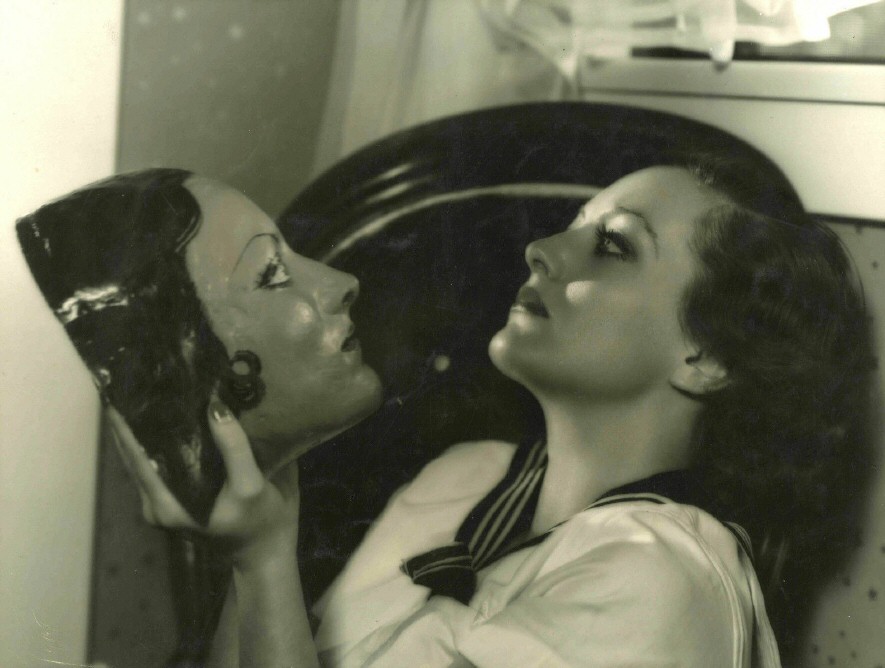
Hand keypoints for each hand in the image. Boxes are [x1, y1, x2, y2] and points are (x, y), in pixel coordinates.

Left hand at [107, 401, 300, 569]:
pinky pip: (157, 461)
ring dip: (143, 423)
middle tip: (137, 373)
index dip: (126, 420)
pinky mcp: (171, 499)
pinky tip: (167, 409)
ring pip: (143, 455)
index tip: (123, 383)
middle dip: (134, 415)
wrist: (266, 553)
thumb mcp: (253, 486)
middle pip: (133, 452)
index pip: (136, 453)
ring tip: (148, 383)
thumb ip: (234, 449)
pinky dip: (158, 436)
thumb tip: (215, 406)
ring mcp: (160, 503)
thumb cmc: (263, 521)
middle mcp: (154, 504)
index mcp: (167, 505)